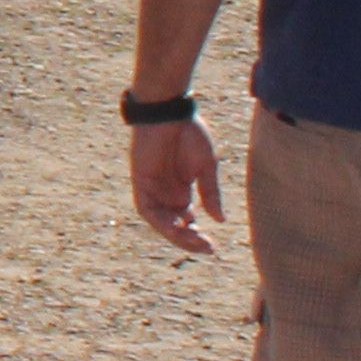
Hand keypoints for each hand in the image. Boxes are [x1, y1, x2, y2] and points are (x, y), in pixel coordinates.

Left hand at [130, 117, 224, 254]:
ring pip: (160, 220)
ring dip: (175, 234)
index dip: (196, 236)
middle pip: (174, 225)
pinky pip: (146, 207)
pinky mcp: (140, 180)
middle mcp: (165, 192)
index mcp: (181, 190)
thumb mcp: (206, 167)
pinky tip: (176, 227)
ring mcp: (152, 187)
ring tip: (194, 241)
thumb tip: (220, 220)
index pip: (186, 221)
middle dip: (188, 239)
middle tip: (207, 248)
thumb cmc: (189, 134)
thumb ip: (210, 193)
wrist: (170, 111)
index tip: (213, 247)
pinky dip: (159, 219)